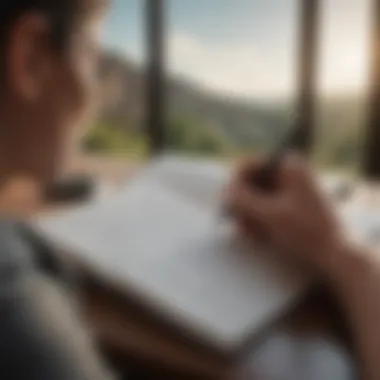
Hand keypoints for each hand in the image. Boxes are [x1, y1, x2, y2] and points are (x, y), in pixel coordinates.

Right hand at [226, 155, 346, 273]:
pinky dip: (258, 221)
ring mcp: (288, 191)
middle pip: (250, 183)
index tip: (226, 203)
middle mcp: (287, 174)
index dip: (234, 183)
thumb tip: (223, 192)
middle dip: (243, 205)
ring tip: (252, 234)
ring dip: (249, 216)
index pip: (249, 165)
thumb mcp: (269, 214)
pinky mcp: (287, 207)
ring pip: (255, 198)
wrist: (334, 255)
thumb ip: (243, 200)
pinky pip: (264, 209)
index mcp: (287, 166)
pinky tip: (259, 237)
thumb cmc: (305, 230)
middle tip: (239, 223)